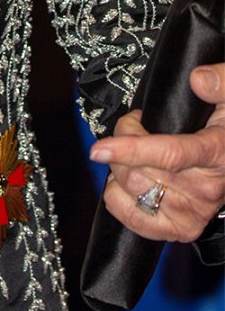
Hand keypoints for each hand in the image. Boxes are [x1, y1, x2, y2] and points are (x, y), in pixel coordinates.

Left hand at [89, 64, 224, 241]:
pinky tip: (131, 178)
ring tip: (136, 151)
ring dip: (119, 166)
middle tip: (136, 124)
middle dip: (123, 140)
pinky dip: (117, 195)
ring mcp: (193, 215)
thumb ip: (221, 83)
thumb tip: (198, 80)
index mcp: (216, 155)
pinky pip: (130, 218)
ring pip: (130, 190)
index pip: (170, 155)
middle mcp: (205, 191)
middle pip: (139, 171)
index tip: (98, 149)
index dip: (131, 150)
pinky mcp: (181, 231)